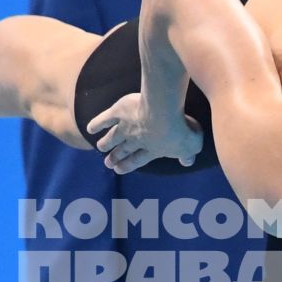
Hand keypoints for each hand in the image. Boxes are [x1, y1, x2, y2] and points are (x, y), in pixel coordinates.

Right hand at [87, 92, 202, 174]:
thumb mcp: (191, 145)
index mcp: (152, 150)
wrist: (164, 113)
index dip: (129, 165)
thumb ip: (188, 154)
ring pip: (113, 137)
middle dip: (116, 157)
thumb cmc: (179, 131)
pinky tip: (90, 128)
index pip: (139, 160)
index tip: (119, 170)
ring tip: (99, 147)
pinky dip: (97, 124)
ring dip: (106, 143)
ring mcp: (126, 127)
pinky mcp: (118, 112)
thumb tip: (188, 161)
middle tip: (108, 163)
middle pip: (124, 150)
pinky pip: (105, 119)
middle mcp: (136, 141)